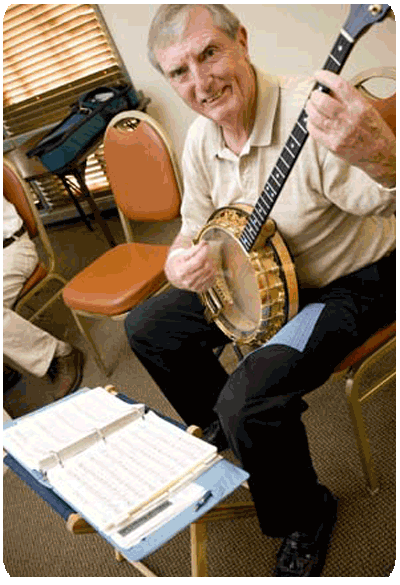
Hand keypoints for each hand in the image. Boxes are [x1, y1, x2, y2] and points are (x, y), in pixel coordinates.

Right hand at [165, 241, 216, 291]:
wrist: (172, 275)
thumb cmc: (177, 262)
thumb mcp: (182, 254)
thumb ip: (194, 249)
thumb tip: (205, 243)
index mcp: (181, 271)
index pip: (198, 261)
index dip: (204, 252)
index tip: (206, 245)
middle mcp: (187, 281)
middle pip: (205, 267)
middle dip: (207, 257)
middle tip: (204, 253)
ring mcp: (194, 287)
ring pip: (210, 273)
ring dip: (211, 264)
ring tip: (205, 260)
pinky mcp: (199, 290)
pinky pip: (212, 280)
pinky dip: (212, 273)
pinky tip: (207, 268)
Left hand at [306, 70, 395, 187]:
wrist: (379, 153)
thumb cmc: (373, 130)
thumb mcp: (366, 108)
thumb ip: (348, 99)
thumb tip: (328, 89)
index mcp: (359, 106)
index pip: (339, 85)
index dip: (325, 77)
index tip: (318, 74)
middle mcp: (349, 118)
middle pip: (322, 101)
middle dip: (314, 95)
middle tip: (313, 94)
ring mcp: (340, 133)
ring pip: (314, 116)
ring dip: (309, 109)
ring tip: (310, 107)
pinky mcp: (333, 145)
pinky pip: (313, 131)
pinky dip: (309, 124)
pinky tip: (312, 121)